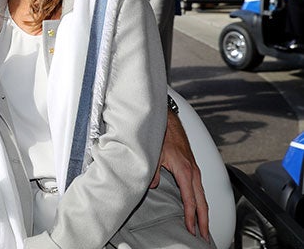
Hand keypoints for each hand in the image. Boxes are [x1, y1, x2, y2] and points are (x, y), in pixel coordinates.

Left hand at [152, 110, 209, 241]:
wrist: (168, 121)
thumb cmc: (161, 135)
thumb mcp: (153, 154)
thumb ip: (152, 172)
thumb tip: (152, 186)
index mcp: (184, 170)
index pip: (190, 199)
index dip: (190, 216)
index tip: (191, 229)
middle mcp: (193, 171)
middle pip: (202, 201)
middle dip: (204, 221)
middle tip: (204, 237)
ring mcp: (195, 169)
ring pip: (203, 196)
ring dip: (204, 213)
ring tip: (204, 228)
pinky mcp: (193, 168)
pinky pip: (199, 189)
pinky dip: (201, 202)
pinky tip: (199, 209)